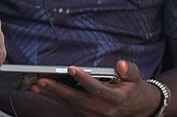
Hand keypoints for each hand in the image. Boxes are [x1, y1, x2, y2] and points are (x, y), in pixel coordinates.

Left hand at [31, 60, 161, 116]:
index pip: (97, 89)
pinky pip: (69, 106)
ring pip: (70, 104)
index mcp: (115, 98)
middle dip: (58, 89)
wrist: (140, 110)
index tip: (71, 68)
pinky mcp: (87, 115)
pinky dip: (55, 98)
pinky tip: (42, 90)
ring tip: (36, 85)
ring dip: (52, 94)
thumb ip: (129, 70)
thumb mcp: (136, 78)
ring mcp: (94, 114)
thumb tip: (121, 64)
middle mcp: (103, 109)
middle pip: (77, 99)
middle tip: (41, 80)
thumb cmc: (135, 89)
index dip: (83, 79)